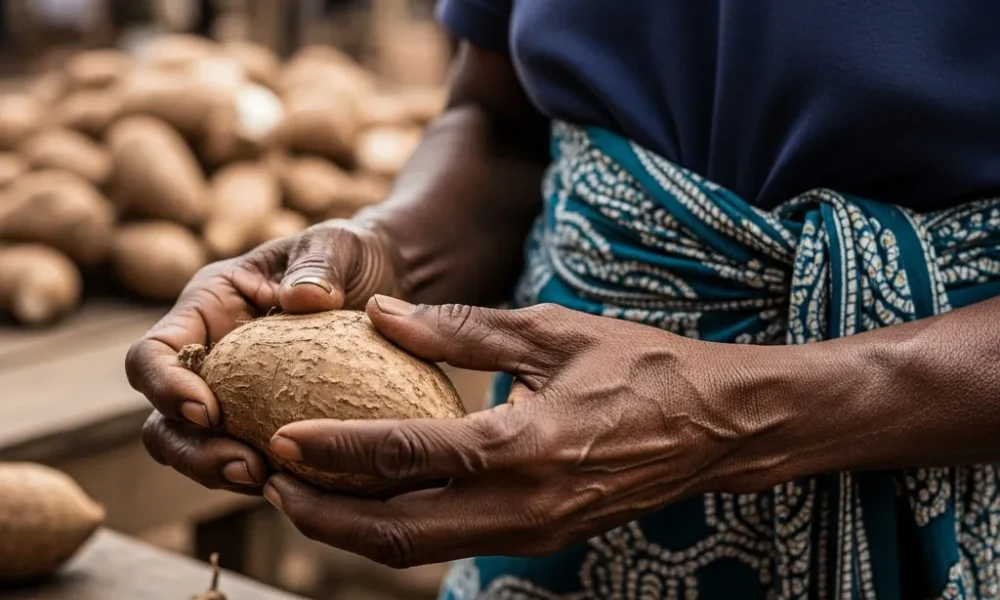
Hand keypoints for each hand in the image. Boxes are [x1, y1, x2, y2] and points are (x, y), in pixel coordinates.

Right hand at [126, 220, 399, 493]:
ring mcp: (236, 397)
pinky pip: (252, 460)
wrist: (384, 282)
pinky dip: (267, 477)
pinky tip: (303, 484)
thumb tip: (304, 300)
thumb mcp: (336, 245)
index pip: (153, 354)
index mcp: (206, 309)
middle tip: (247, 467)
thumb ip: (318, 265)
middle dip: (193, 450)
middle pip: (163, 420)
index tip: (208, 411)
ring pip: (199, 450)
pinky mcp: (268, 424)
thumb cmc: (349, 255)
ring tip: (268, 481)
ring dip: (221, 472)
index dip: (164, 387)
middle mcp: (209, 357)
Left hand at [261, 297, 773, 566]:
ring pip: (417, 549)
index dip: (331, 453)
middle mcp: (521, 507)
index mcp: (523, 448)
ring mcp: (531, 533)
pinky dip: (398, 525)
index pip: (404, 459)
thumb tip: (381, 313)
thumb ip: (461, 328)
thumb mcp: (551, 330)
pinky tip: (373, 495)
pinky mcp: (538, 538)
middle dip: (321, 515)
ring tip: (303, 493)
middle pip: (394, 533)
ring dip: (352, 528)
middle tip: (269, 482)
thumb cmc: (639, 366)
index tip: (277, 439)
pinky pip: (450, 542)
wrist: (715, 427)